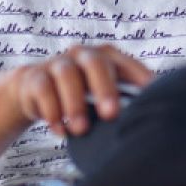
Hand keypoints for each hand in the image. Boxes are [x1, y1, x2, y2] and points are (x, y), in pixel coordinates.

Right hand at [13, 45, 152, 137]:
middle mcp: (82, 55)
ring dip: (75, 104)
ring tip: (81, 130)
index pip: (125, 63)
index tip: (151, 94)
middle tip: (111, 114)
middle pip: (95, 64)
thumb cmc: (80, 92)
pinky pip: (44, 90)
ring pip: (67, 75)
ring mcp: (57, 64)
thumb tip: (149, 120)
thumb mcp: (100, 93)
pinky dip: (52, 112)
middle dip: (105, 88)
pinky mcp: (35, 77)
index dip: (139, 76)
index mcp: (105, 57)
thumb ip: (122, 101)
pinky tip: (60, 130)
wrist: (34, 88)